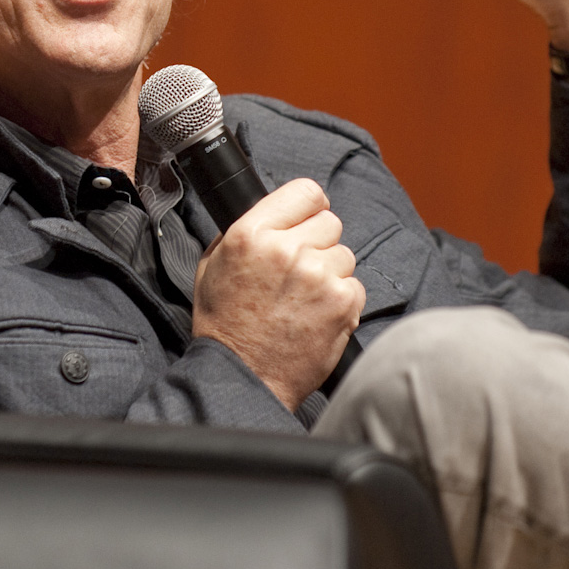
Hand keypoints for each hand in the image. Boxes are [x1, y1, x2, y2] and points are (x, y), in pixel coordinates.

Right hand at [192, 178, 365, 410]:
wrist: (243, 376)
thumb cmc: (225, 324)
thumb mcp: (213, 264)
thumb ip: (243, 229)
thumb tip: (273, 209)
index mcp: (252, 233)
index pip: (306, 191)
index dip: (310, 206)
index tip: (309, 219)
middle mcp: (287, 249)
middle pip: (330, 222)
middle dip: (318, 242)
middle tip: (300, 269)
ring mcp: (318, 275)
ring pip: (344, 254)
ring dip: (330, 272)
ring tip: (305, 297)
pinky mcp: (342, 302)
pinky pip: (355, 285)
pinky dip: (341, 299)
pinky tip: (317, 314)